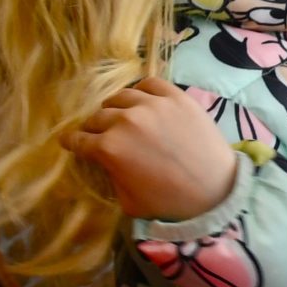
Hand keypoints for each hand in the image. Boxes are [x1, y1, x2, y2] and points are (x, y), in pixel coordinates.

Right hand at [62, 76, 240, 221]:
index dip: (71, 141)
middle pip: (97, 117)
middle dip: (94, 127)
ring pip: (120, 97)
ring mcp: (152, 104)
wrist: (216, 190)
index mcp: (109, 149)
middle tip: (98, 133)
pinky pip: (150, 83)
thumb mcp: (129, 202)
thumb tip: (106, 163)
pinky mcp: (176, 96)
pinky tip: (142, 99)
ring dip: (114, 107)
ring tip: (119, 114)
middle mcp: (125, 121)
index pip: (79, 140)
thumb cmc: (171, 202)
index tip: (69, 140)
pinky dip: (141, 90)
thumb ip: (111, 178)